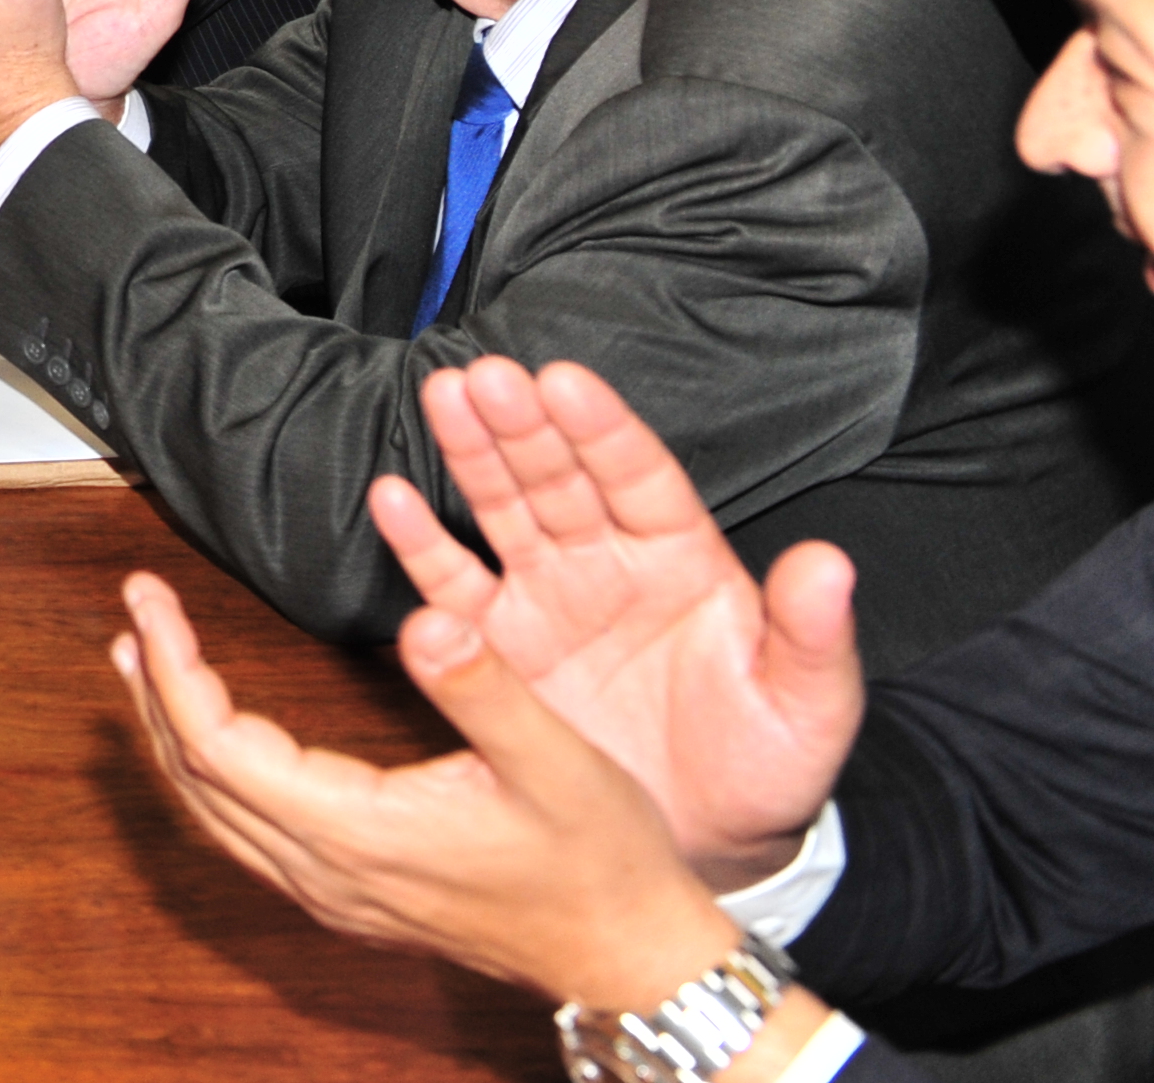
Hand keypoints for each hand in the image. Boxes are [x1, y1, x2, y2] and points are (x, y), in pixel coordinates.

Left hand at [115, 569, 821, 1043]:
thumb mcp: (558, 762)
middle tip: (138, 613)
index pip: (218, 745)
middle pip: (198, 779)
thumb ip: (484, 687)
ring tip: (147, 663)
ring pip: (216, 813)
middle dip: (154, 690)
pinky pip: (249, 835)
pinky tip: (216, 740)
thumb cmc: (604, 867)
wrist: (634, 962)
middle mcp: (329, 872)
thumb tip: (427, 618)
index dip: (173, 666)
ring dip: (172, 734)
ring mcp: (337, 893)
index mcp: (358, 832)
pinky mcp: (354, 896)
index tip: (150, 597)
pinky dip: (212, 775)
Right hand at [366, 357, 860, 886]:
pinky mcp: (498, 651)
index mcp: (683, 561)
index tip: (566, 383)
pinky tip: (390, 497)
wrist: (706, 845)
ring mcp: (547, 600)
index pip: (640, 477)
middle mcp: (607, 565)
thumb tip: (830, 565)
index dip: (602, 431)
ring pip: (502, 510)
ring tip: (442, 397)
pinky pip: (453, 589)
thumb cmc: (765, 767)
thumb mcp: (809, 707)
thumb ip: (813, 636)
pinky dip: (420, 545)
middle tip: (489, 377)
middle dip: (524, 425)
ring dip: (471, 455)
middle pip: (560, 477)